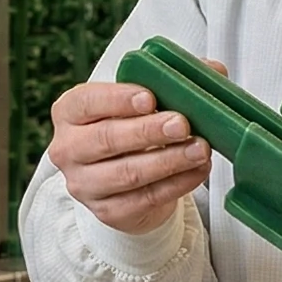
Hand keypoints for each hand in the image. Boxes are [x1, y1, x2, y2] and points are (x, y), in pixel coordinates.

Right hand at [48, 80, 212, 233]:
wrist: (125, 181)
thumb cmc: (130, 130)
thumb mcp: (142, 101)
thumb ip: (172, 82)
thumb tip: (213, 70)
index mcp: (70, 112)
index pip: (86, 102)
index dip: (117, 99)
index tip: (149, 98)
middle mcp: (68, 149)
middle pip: (106, 139)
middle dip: (148, 131)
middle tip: (182, 124)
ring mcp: (85, 184)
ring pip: (127, 173)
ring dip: (168, 160)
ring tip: (199, 148)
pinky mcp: (108, 211)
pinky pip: (145, 199)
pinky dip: (176, 184)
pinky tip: (197, 170)